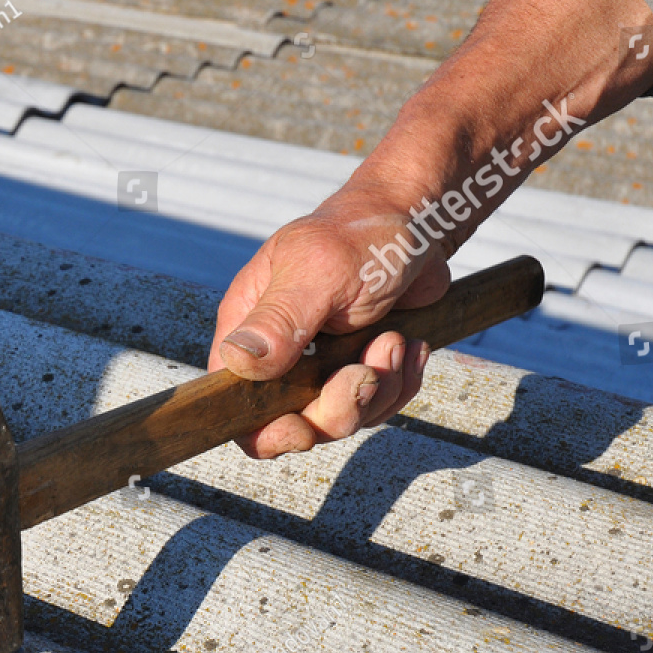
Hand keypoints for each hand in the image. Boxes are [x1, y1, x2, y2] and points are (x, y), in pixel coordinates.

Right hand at [207, 199, 449, 458]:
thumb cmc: (363, 234)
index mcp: (250, 327)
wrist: (418, 223)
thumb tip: (239, 362)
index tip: (303, 426)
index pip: (234, 403)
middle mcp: (279, 352)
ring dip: (380, 389)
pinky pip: (377, 404)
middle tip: (367, 369)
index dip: (264, 430)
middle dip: (340, 406)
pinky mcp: (358, 367)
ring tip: (394, 341)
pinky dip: (401, 382)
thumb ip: (279, 320)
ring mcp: (321, 366)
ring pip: (342, 418)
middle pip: (295, 422)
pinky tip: (408, 344)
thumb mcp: (320, 272)